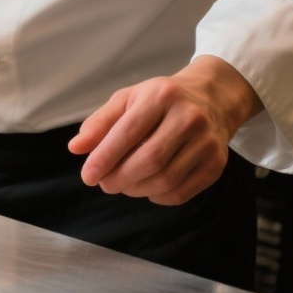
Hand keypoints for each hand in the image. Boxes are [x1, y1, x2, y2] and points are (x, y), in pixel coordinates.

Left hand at [68, 56, 261, 204]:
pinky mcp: (216, 164)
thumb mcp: (128, 99)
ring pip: (166, 180)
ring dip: (136, 189)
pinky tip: (146, 188)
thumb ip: (100, 122)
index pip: (128, 132)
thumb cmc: (161, 100)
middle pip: (149, 160)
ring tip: (122, 184)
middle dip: (119, 178)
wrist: (211, 98)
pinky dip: (157, 197)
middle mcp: (189, 118)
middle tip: (104, 184)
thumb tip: (75, 148)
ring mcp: (207, 142)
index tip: (88, 175)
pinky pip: (181, 193)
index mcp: (161, 96)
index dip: (105, 157)